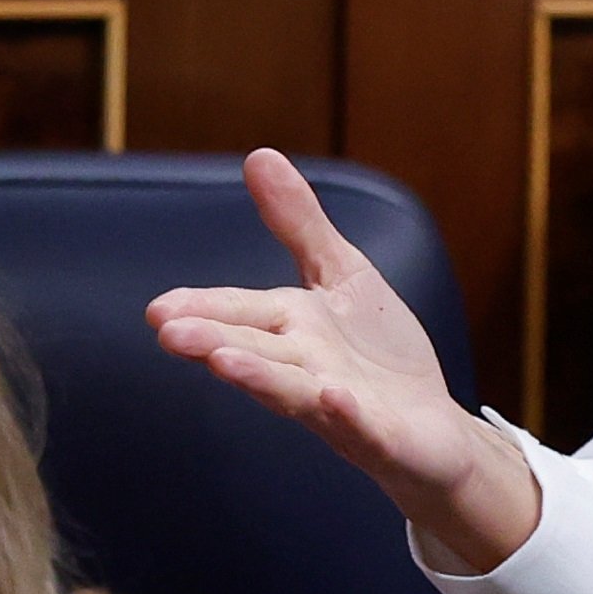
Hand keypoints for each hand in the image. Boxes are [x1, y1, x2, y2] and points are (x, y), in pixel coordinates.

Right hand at [148, 150, 542, 571]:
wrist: (434, 432)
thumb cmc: (378, 356)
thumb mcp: (341, 274)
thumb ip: (298, 224)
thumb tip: (258, 155)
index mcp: (293, 331)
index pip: (241, 314)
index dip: (202, 309)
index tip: (158, 308)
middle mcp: (307, 371)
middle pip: (255, 352)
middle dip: (213, 341)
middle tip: (168, 332)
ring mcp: (342, 409)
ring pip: (294, 392)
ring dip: (260, 378)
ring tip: (223, 362)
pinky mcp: (385, 437)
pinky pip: (364, 427)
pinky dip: (348, 414)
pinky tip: (336, 397)